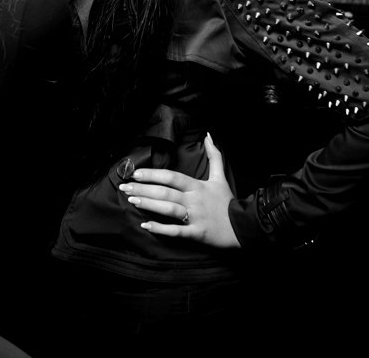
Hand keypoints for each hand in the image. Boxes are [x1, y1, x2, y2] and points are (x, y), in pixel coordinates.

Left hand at [119, 133, 240, 248]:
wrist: (243, 226)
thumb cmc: (227, 201)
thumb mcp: (221, 176)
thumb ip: (214, 155)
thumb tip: (208, 135)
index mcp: (197, 186)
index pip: (172, 177)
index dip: (154, 174)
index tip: (136, 173)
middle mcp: (194, 200)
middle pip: (166, 192)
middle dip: (144, 189)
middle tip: (125, 187)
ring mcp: (195, 216)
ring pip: (169, 209)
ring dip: (149, 204)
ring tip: (132, 200)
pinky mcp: (196, 233)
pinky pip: (176, 231)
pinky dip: (160, 229)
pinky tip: (146, 225)